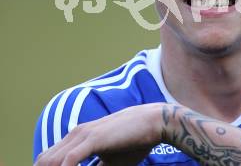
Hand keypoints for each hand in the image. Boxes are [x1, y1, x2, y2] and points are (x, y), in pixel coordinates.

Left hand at [34, 103, 165, 165]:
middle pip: (44, 161)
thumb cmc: (135, 142)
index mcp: (77, 137)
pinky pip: (68, 161)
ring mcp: (83, 135)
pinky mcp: (93, 139)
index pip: (47, 158)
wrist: (153, 122)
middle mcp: (76, 134)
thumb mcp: (110, 161)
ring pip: (51, 161)